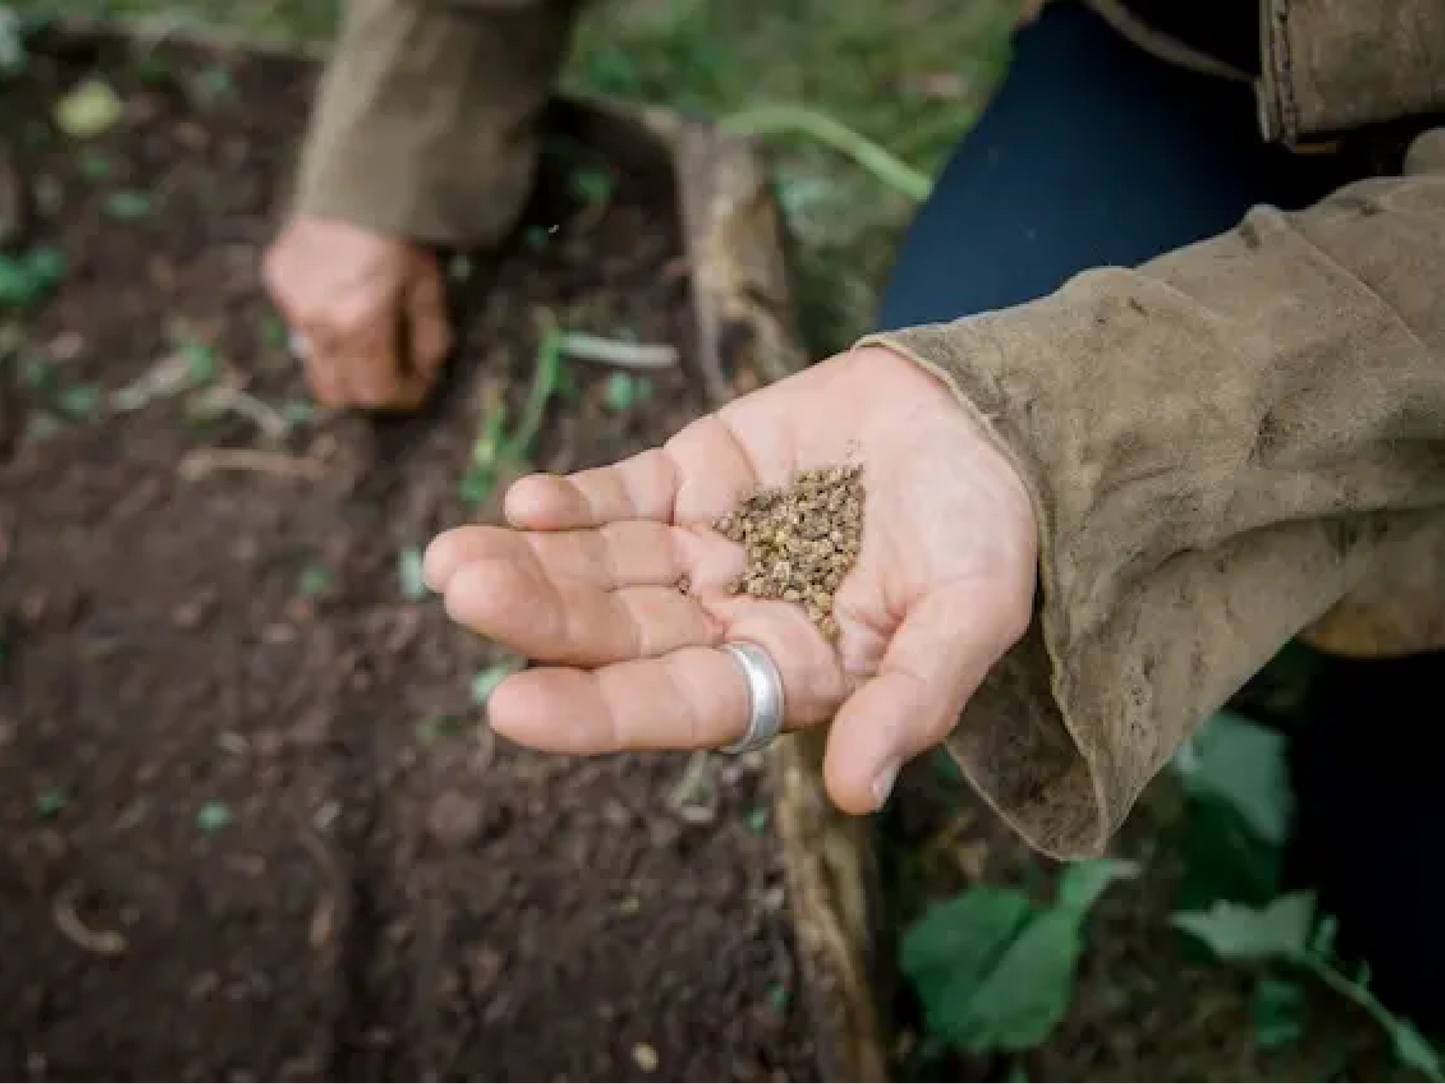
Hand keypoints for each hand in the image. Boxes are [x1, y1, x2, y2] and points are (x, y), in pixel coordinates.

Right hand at [262, 214, 450, 410]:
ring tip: (368, 337)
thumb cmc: (401, 235)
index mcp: (360, 327)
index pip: (376, 393)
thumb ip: (429, 339)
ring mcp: (291, 305)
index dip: (403, 397)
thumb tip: (427, 374)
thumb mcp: (428, 289)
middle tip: (392, 373)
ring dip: (344, 364)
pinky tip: (341, 298)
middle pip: (336, 393)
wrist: (359, 180)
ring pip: (313, 363)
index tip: (419, 386)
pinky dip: (323, 326)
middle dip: (368, 392)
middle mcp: (318, 324)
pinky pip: (298, 324)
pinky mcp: (277, 282)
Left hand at [423, 346, 1038, 811]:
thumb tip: (856, 795)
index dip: (603, 709)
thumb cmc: (990, 531)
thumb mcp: (973, 616)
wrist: (985, 422)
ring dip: (531, 563)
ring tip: (451, 558)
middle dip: (543, 619)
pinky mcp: (693, 477)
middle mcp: (733, 623)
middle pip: (623, 633)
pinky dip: (574, 501)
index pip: (685, 704)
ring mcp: (705, 549)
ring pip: (603, 566)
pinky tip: (524, 503)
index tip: (513, 708)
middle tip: (463, 594)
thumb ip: (916, 699)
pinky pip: (622, 496)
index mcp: (790, 675)